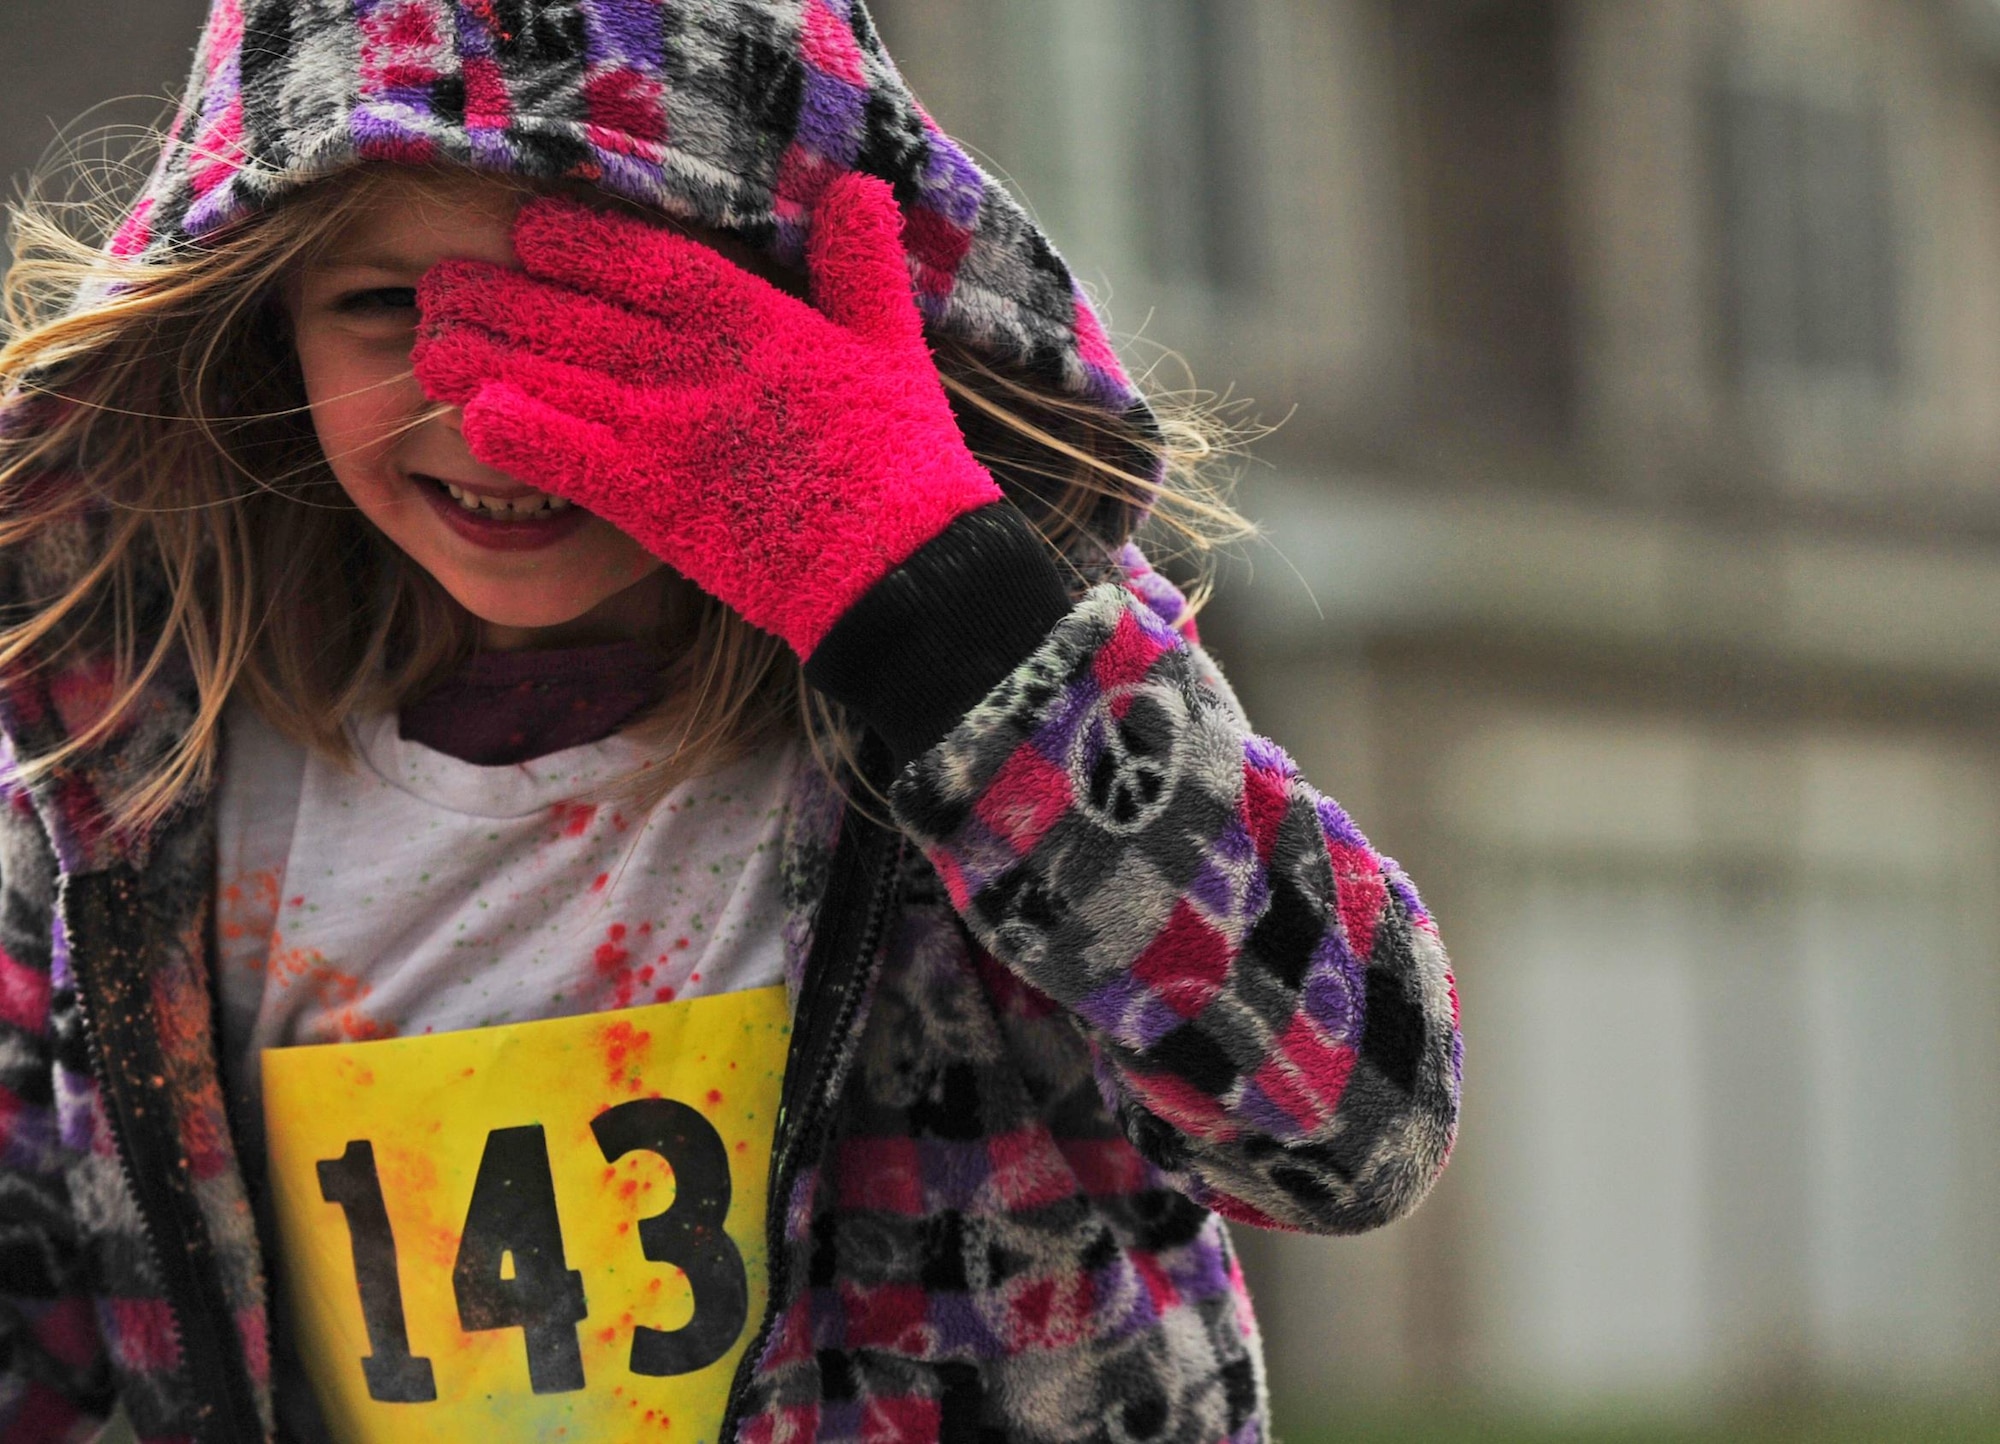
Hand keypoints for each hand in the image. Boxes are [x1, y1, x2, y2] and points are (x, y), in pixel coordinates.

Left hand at [412, 174, 1003, 658]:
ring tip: (431, 341)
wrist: (903, 572)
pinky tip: (476, 417)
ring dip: (488, 356)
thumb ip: (863, 268)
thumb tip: (856, 190)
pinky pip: (574, 462)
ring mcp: (676, 437)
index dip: (581, 240)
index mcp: (760, 322)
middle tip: (441, 283)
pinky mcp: (662, 507)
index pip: (650, 260)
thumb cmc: (905, 461)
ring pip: (560, 378)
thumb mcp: (895, 347)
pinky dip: (523, 437)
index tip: (530, 228)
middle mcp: (704, 369)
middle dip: (503, 293)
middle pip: (580, 314)